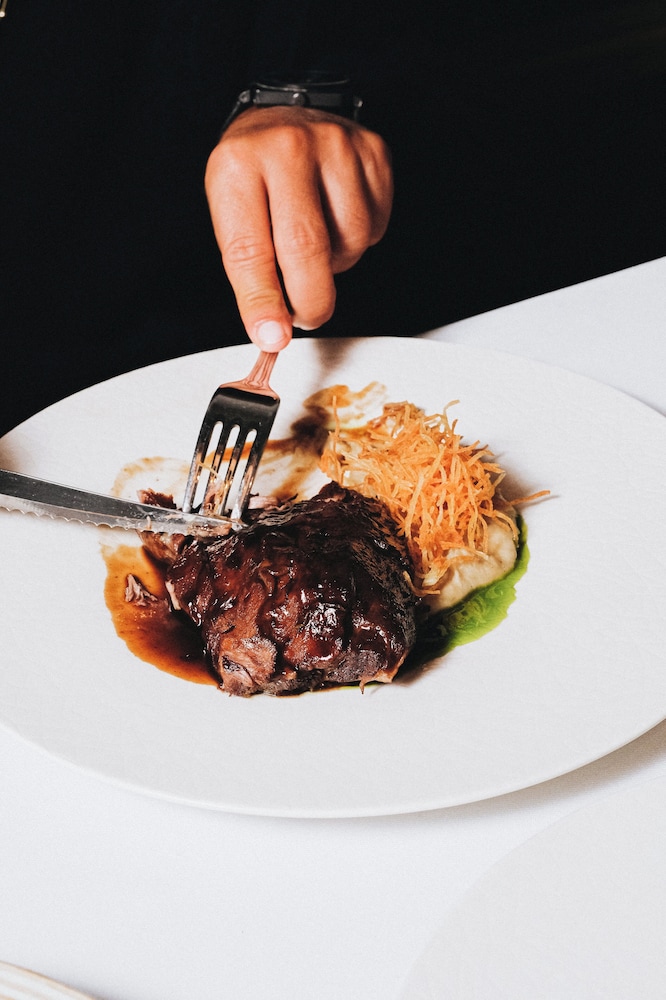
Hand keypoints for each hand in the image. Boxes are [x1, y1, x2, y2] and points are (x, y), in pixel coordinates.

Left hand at [204, 106, 392, 350]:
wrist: (287, 116)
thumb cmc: (256, 176)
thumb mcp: (232, 212)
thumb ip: (251, 270)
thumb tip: (274, 331)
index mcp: (238, 165)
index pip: (250, 249)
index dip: (262, 301)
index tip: (272, 337)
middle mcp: (288, 148)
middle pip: (306, 249)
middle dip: (310, 301)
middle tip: (306, 317)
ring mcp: (336, 146)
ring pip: (349, 242)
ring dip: (336, 264)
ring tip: (318, 245)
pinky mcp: (373, 152)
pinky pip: (375, 225)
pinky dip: (359, 239)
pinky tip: (339, 219)